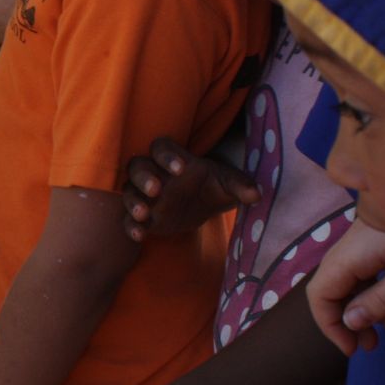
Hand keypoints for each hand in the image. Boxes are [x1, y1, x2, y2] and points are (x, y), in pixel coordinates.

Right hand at [122, 136, 259, 243]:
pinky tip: (140, 236)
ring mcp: (145, 196)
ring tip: (143, 213)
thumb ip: (240, 185)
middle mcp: (155, 173)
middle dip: (144, 177)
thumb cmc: (214, 186)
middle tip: (156, 189)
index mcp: (175, 159)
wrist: (205, 205)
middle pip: (138, 167)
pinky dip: (131, 227)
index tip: (182, 168)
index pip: (162, 147)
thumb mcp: (229, 184)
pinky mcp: (144, 217)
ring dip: (134, 201)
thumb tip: (256, 194)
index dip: (167, 155)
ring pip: (129, 192)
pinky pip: (129, 219)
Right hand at [307, 221, 384, 353]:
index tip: (352, 349)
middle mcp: (358, 238)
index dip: (329, 324)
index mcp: (358, 248)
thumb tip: (350, 322)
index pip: (321, 291)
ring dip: (367, 304)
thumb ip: (380, 303)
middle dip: (348, 317)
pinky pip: (373, 263)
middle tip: (370, 345)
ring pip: (355, 273)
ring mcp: (373, 232)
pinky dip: (382, 287)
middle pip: (334, 281)